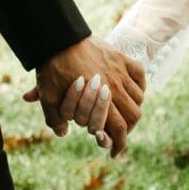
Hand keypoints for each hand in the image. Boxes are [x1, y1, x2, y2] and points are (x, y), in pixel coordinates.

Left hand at [25, 38, 146, 154]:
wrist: (58, 38)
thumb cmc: (52, 67)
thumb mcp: (48, 96)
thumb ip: (55, 118)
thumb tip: (63, 133)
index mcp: (100, 99)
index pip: (119, 128)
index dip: (119, 144)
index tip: (113, 151)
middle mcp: (115, 86)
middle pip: (133, 115)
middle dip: (128, 129)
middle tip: (119, 133)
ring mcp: (120, 70)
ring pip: (138, 97)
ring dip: (133, 109)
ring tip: (124, 113)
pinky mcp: (120, 57)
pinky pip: (140, 75)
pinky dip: (140, 86)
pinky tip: (133, 91)